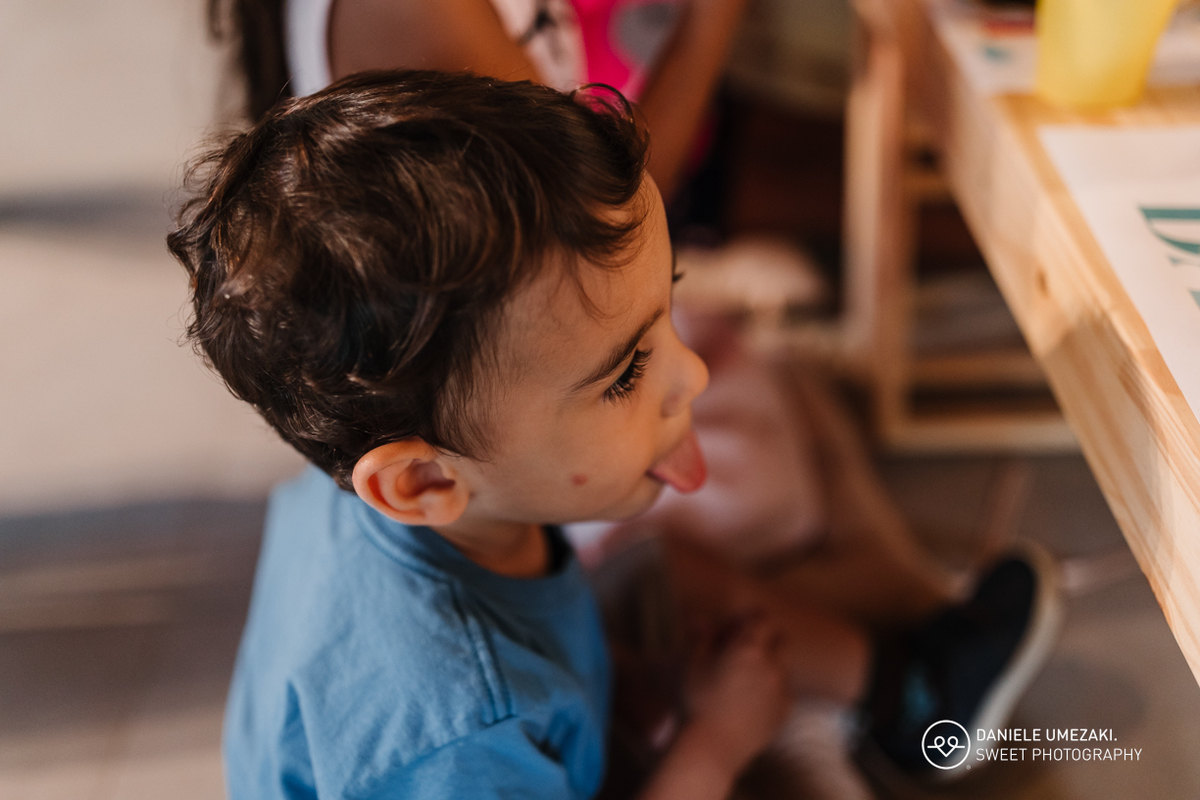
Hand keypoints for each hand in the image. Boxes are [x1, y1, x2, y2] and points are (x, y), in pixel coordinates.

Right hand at [683, 612, 793, 773]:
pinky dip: (770, 691)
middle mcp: (772, 665)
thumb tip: (703, 621)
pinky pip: (782, 692)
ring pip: (781, 667)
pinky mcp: (785, 711)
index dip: (749, 620)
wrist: (714, 745)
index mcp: (749, 648)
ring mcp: (782, 689)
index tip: (734, 628)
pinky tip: (749, 702)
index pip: (763, 619)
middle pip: (781, 639)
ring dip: (767, 666)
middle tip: (741, 651)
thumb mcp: (692, 664)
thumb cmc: (699, 701)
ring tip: (742, 681)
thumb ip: (702, 637)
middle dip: (765, 639)